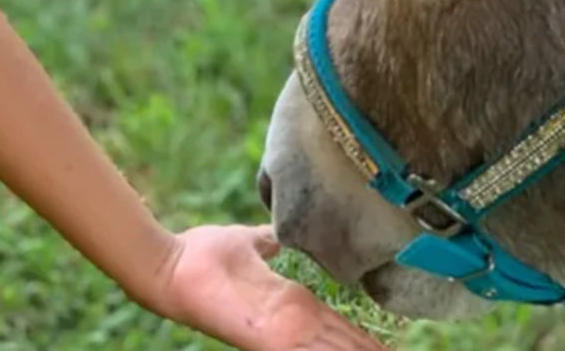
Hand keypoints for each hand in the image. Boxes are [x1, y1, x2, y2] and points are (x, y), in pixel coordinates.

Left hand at [149, 225, 388, 350]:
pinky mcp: (267, 340)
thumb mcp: (249, 242)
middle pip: (343, 345)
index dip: (364, 338)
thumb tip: (283, 225)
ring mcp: (281, 335)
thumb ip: (269, 239)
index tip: (392, 346)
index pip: (339, 327)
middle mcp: (293, 325)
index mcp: (293, 304)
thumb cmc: (203, 254)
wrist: (173, 265)